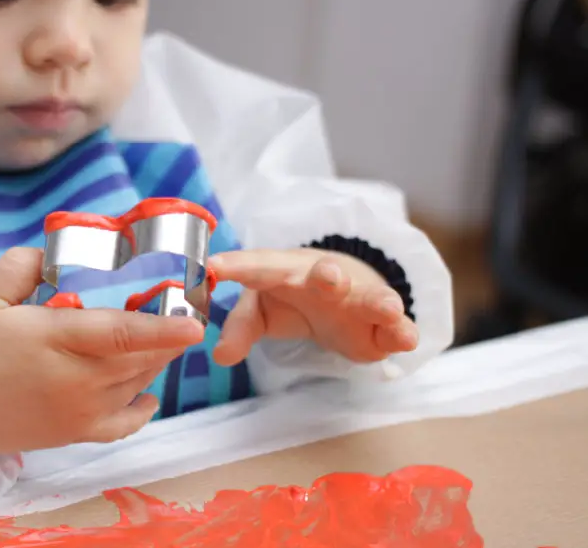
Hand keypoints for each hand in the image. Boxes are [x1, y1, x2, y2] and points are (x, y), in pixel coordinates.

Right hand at [0, 248, 204, 455]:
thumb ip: (20, 267)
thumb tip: (50, 252)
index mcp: (57, 341)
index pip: (121, 334)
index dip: (162, 329)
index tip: (195, 323)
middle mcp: (78, 381)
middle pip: (140, 357)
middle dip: (167, 336)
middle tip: (179, 310)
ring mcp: (82, 411)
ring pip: (137, 383)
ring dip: (156, 360)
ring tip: (162, 338)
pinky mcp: (79, 433)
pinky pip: (124, 422)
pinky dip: (142, 407)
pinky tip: (148, 391)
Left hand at [208, 248, 418, 366]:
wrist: (342, 294)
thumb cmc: (291, 297)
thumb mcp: (261, 312)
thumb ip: (241, 330)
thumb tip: (220, 354)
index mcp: (284, 271)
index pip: (257, 267)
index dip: (236, 266)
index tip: (213, 265)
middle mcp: (323, 279)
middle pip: (325, 274)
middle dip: (328, 276)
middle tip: (330, 276)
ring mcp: (357, 298)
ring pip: (371, 296)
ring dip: (379, 301)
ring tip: (389, 308)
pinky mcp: (381, 325)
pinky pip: (396, 327)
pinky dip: (403, 332)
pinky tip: (408, 340)